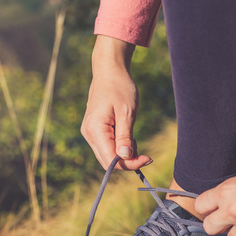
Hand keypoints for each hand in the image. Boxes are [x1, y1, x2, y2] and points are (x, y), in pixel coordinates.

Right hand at [81, 36, 151, 169]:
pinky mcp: (93, 130)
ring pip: (107, 155)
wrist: (109, 71)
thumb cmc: (120, 88)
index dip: (130, 164)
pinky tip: (127, 133)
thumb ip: (125, 137)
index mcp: (95, 129)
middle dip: (128, 161)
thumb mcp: (127, 113)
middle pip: (107, 161)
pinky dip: (119, 146)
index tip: (147, 159)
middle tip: (145, 154)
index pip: (111, 160)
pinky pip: (106, 146)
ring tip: (133, 136)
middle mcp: (88, 133)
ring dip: (124, 153)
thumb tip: (125, 157)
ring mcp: (89, 132)